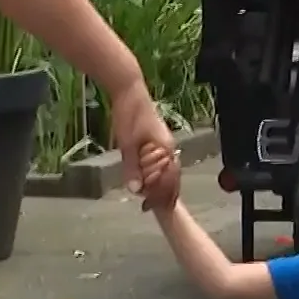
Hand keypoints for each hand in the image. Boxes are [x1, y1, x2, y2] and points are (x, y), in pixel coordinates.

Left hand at [112, 90, 180, 208]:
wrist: (129, 90)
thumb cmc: (130, 115)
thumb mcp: (127, 143)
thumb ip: (132, 167)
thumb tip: (136, 190)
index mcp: (166, 150)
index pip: (168, 180)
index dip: (159, 196)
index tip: (148, 208)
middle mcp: (170, 148)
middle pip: (171, 178)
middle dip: (161, 193)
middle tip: (149, 207)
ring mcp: (165, 143)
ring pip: (167, 171)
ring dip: (159, 185)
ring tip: (148, 198)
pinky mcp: (158, 140)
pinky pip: (161, 162)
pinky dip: (156, 174)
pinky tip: (147, 179)